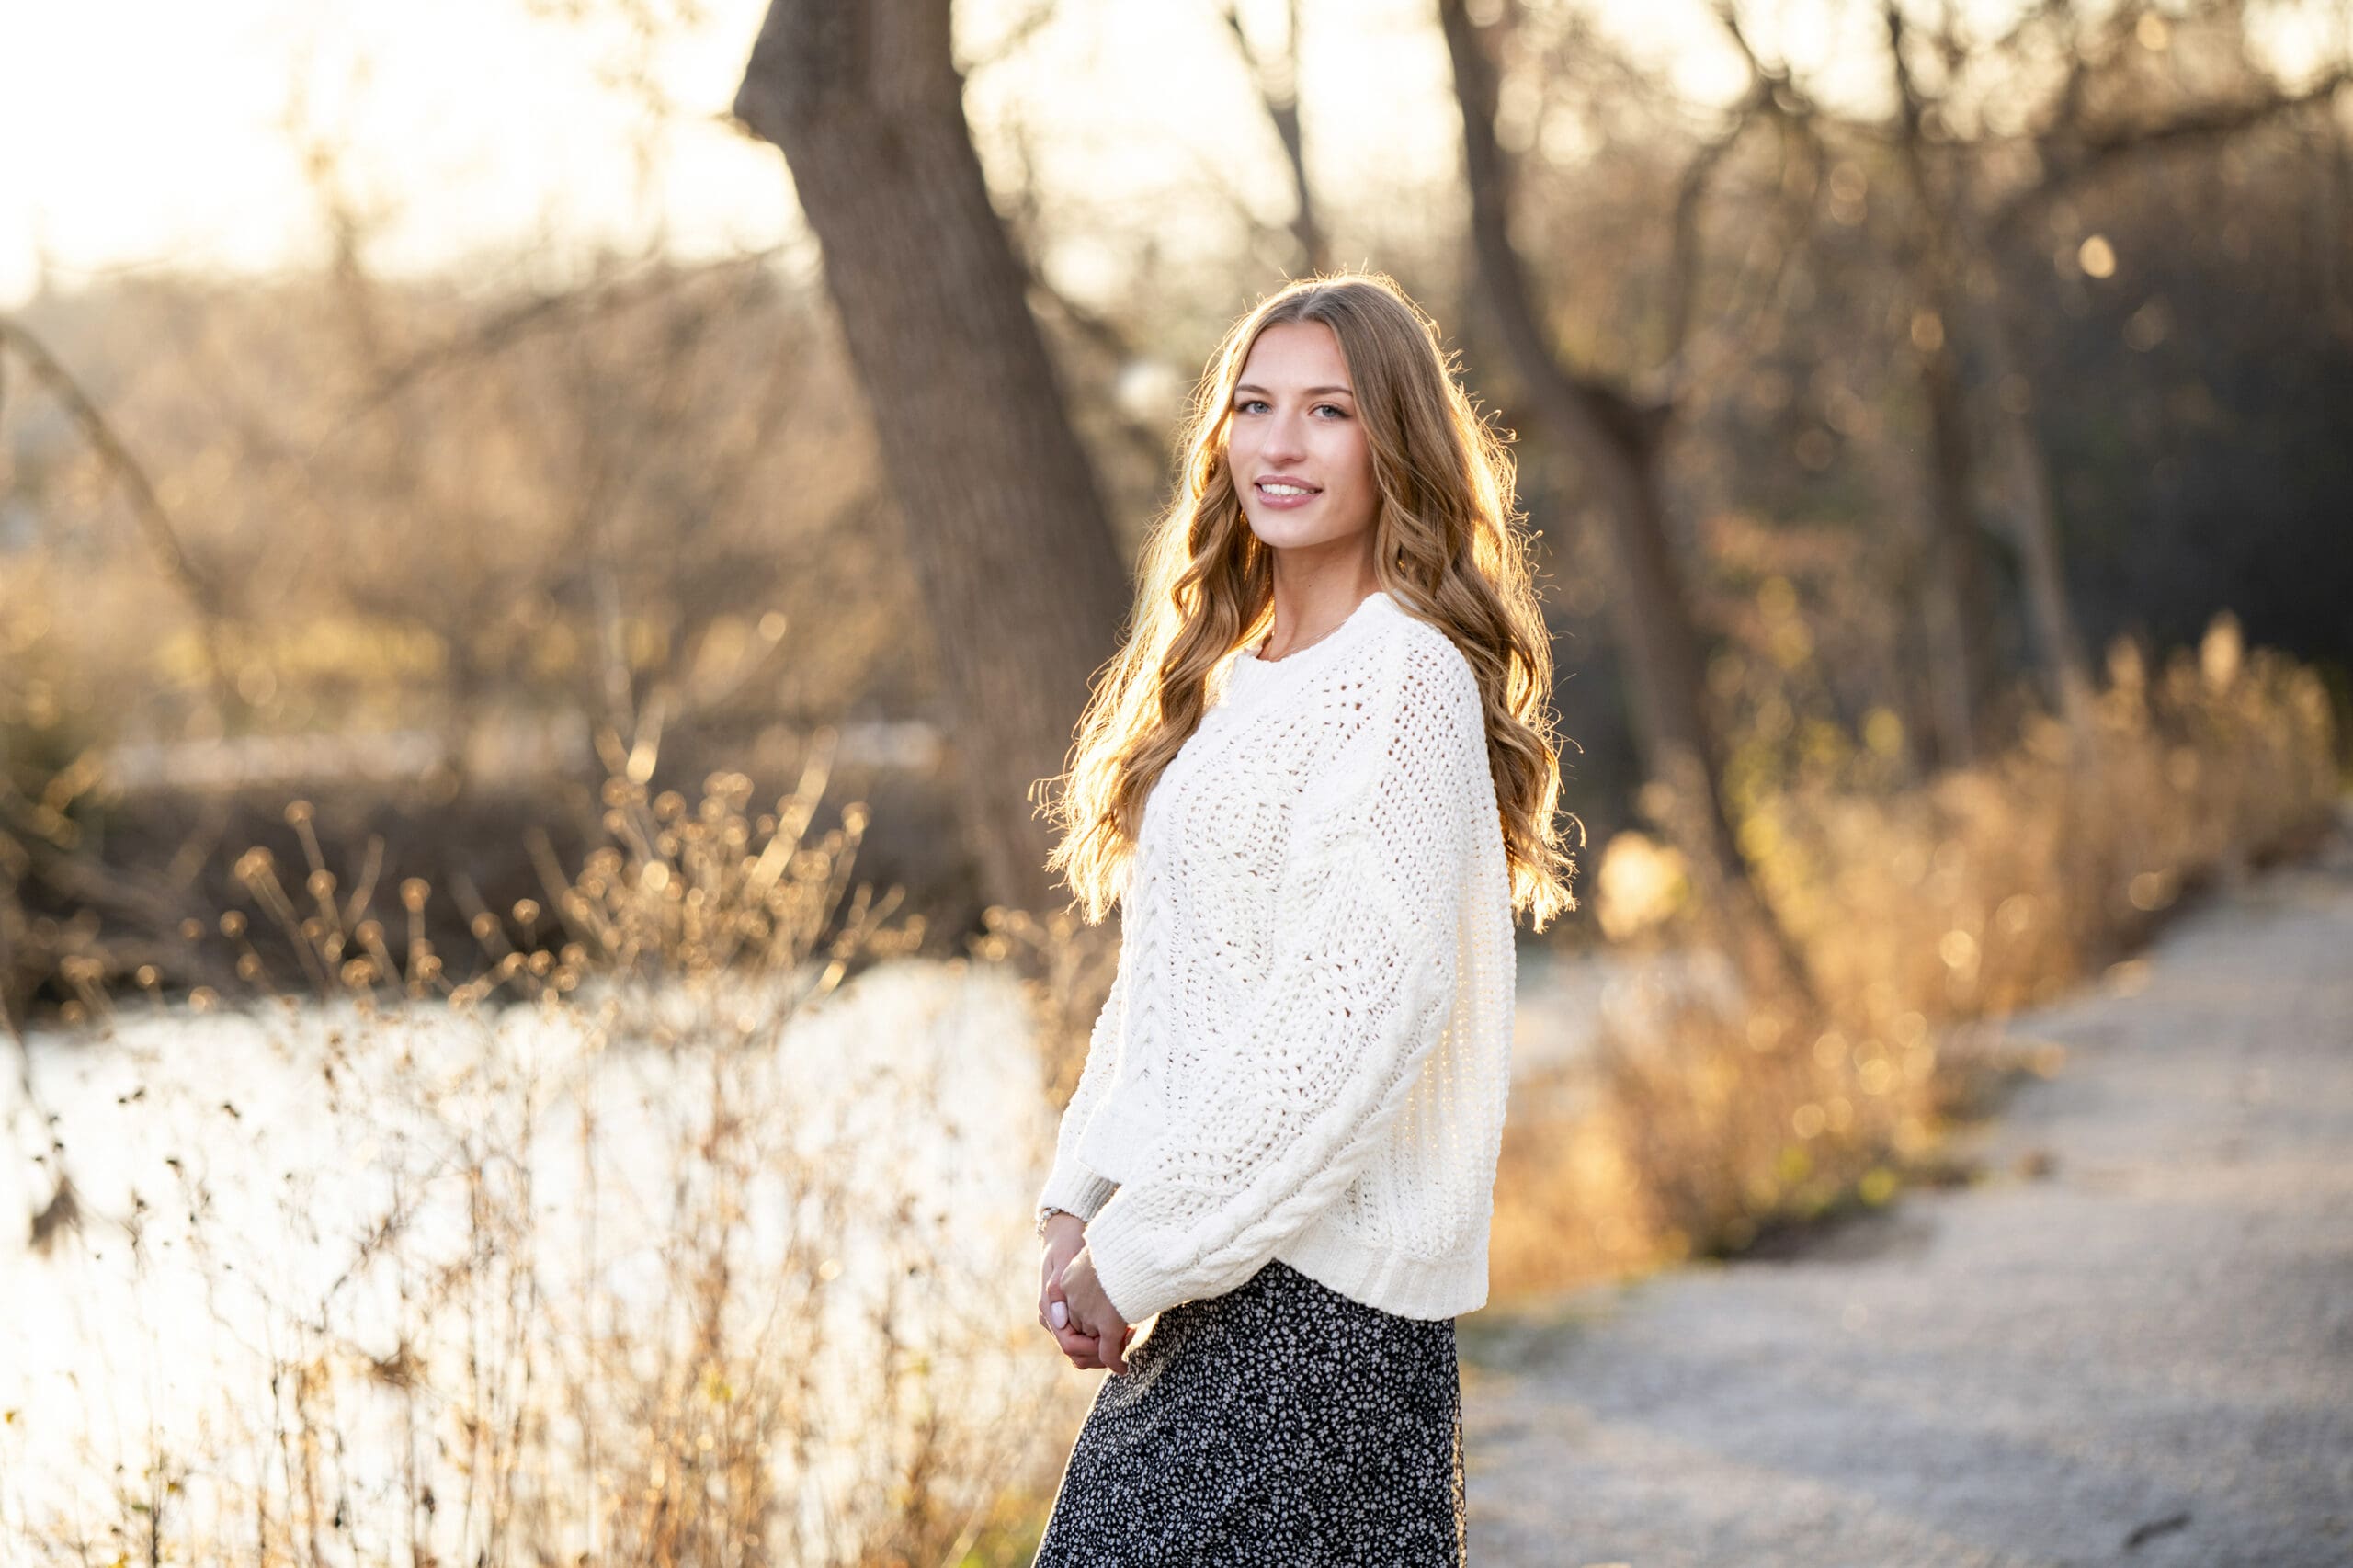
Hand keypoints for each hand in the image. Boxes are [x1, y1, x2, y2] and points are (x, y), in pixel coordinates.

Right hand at [1038, 1213, 1133, 1372]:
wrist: (1063, 1230)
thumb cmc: (1066, 1241)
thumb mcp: (1063, 1258)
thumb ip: (1058, 1286)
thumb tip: (1060, 1318)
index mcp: (1049, 1308)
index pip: (1070, 1346)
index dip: (1096, 1350)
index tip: (1120, 1340)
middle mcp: (1053, 1318)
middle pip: (1077, 1355)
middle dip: (1103, 1354)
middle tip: (1129, 1339)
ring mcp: (1061, 1319)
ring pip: (1083, 1351)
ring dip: (1105, 1349)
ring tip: (1129, 1333)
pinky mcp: (1071, 1316)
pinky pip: (1086, 1339)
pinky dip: (1103, 1339)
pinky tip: (1122, 1327)